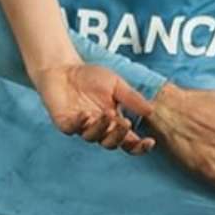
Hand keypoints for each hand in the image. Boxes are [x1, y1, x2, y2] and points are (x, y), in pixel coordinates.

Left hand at [34, 63, 155, 154]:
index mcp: (114, 122)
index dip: (139, 146)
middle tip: (125, 123)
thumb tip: (151, 111)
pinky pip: (73, 129)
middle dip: (119, 136)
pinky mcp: (65, 123)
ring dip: (101, 128)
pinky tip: (86, 114)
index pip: (129, 141)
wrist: (64, 68)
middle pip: (112, 144)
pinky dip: (80, 123)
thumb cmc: (90, 77)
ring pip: (93, 137)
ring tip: (107, 113)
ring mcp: (81, 127)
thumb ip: (131, 98)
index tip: (150, 141)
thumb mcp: (116, 84)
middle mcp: (98, 129)